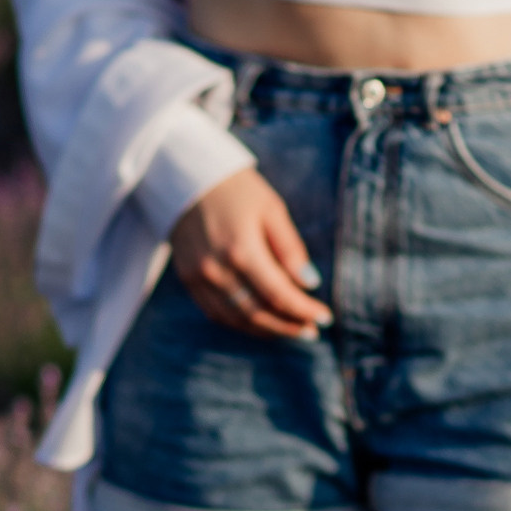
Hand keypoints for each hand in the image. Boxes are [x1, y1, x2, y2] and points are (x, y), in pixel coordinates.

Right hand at [170, 168, 332, 338]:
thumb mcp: (271, 209)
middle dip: (289, 326)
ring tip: (292, 330)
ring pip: (238, 319)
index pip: (279, 294)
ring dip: (267, 330)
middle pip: (259, 313)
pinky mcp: (188, 279)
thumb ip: (290, 249)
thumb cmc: (236, 189)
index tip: (326, 318)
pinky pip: (217, 313)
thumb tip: (309, 283)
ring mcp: (199, 278)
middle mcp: (217, 270)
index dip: (304, 310)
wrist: (185, 177)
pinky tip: (261, 322)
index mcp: (242, 250)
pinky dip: (242, 323)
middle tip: (312, 332)